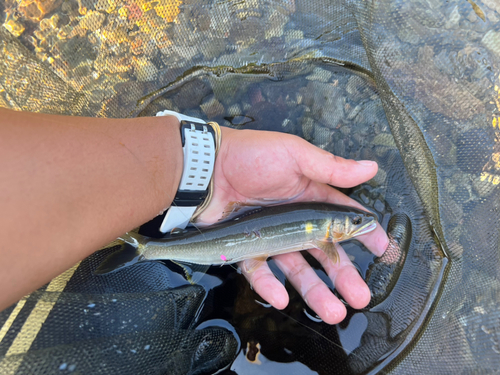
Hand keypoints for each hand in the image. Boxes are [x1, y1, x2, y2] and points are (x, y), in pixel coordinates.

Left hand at [198, 127, 388, 323]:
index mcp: (309, 197)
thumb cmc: (250, 156)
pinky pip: (260, 271)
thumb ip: (331, 167)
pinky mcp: (247, 248)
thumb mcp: (294, 155)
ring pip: (297, 269)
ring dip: (315, 291)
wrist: (205, 168)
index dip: (364, 234)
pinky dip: (269, 285)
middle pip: (324, 253)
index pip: (343, 219)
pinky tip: (281, 298)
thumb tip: (370, 167)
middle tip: (361, 296)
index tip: (383, 250)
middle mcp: (294, 220)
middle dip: (344, 275)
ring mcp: (271, 237)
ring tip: (334, 312)